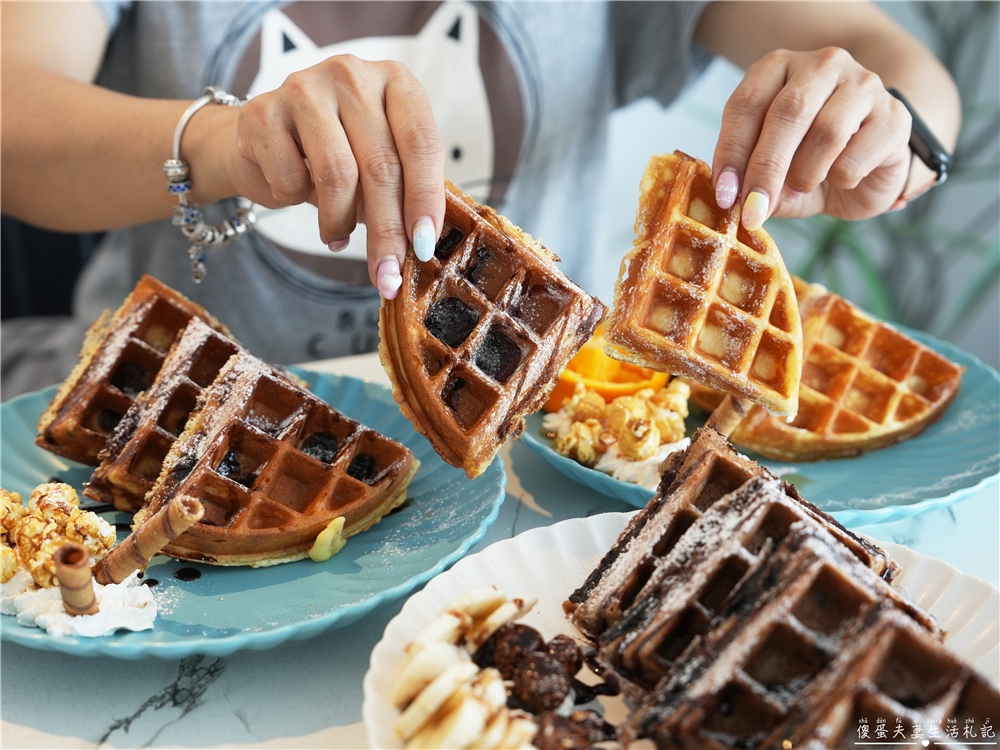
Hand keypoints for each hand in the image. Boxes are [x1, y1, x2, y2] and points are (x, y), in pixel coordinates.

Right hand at [223, 54, 444, 298]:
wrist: (262, 139)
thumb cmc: (335, 153)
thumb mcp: (379, 164)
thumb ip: (405, 190)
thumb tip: (425, 244)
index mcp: (396, 81)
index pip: (421, 143)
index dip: (425, 199)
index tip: (425, 244)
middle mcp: (352, 74)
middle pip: (381, 165)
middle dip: (387, 231)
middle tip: (387, 274)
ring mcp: (304, 87)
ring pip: (337, 174)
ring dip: (339, 222)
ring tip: (337, 237)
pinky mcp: (262, 111)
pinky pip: (290, 177)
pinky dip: (295, 201)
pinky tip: (297, 196)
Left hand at [711, 47, 911, 229]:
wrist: (869, 166)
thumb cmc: (810, 162)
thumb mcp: (770, 171)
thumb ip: (751, 180)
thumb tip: (736, 201)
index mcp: (779, 68)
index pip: (747, 103)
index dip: (732, 152)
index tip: (724, 194)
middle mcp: (822, 66)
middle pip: (788, 112)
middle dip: (765, 168)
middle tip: (753, 209)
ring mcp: (863, 84)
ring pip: (826, 132)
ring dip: (804, 174)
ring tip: (801, 188)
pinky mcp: (894, 115)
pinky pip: (858, 155)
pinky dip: (841, 179)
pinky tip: (841, 178)